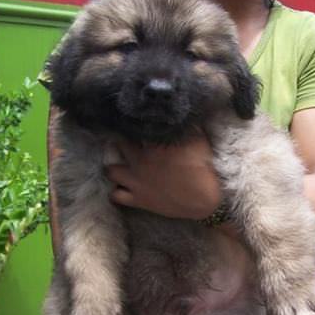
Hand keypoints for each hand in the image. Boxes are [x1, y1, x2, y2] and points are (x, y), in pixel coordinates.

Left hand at [106, 133, 221, 219]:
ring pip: (111, 171)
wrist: (203, 199)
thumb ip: (186, 127)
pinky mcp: (138, 199)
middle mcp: (140, 161)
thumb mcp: (198, 141)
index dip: (133, 124)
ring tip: (120, 164)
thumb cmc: (203, 168)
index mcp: (154, 145)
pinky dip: (116, 191)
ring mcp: (136, 181)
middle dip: (120, 142)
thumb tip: (182, 115)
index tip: (135, 123)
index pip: (134, 128)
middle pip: (118, 145)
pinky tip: (121, 187)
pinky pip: (116, 195)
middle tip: (125, 141)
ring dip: (114, 166)